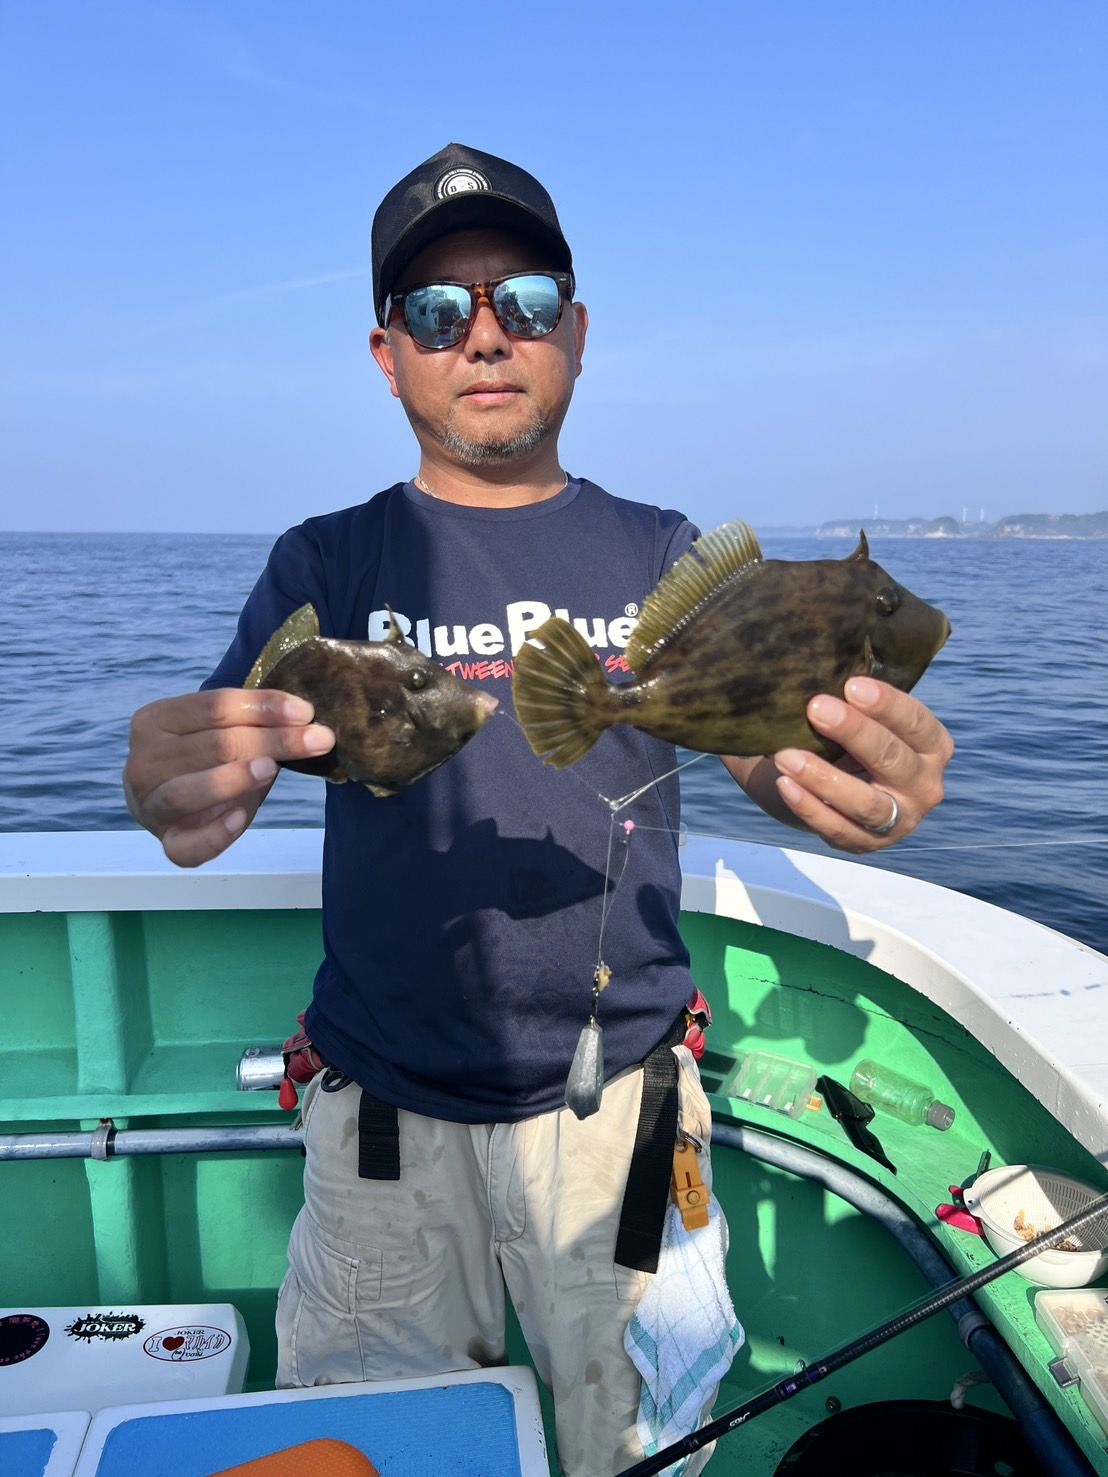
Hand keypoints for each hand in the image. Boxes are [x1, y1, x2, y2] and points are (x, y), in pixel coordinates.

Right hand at [123, 689, 333, 867]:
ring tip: (272, 768)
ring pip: (187, 792)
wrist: (168, 798)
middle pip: (213, 745)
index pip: (214, 707)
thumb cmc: (205, 757)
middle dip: (272, 740)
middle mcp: (144, 762)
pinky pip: (186, 847)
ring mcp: (150, 806)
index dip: (263, 707)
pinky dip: (212, 835)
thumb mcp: (222, 730)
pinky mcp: (167, 843)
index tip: (305, 711)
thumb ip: (251, 721)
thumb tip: (306, 717)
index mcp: (156, 720)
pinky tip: (239, 819)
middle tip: (319, 739)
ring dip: (233, 779)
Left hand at [772, 676, 953, 852]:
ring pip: (867, 803)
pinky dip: (809, 807)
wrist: (832, 786)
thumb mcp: (863, 718)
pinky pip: (838, 829)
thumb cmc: (849, 739)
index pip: (916, 723)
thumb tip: (819, 669)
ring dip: (824, 778)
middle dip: (854, 732)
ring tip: (786, 755)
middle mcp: (925, 786)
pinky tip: (785, 784)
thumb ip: (855, 701)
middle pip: (894, 760)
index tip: (851, 685)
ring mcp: (900, 821)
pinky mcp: (867, 843)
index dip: (886, 704)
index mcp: (933, 746)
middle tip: (816, 708)